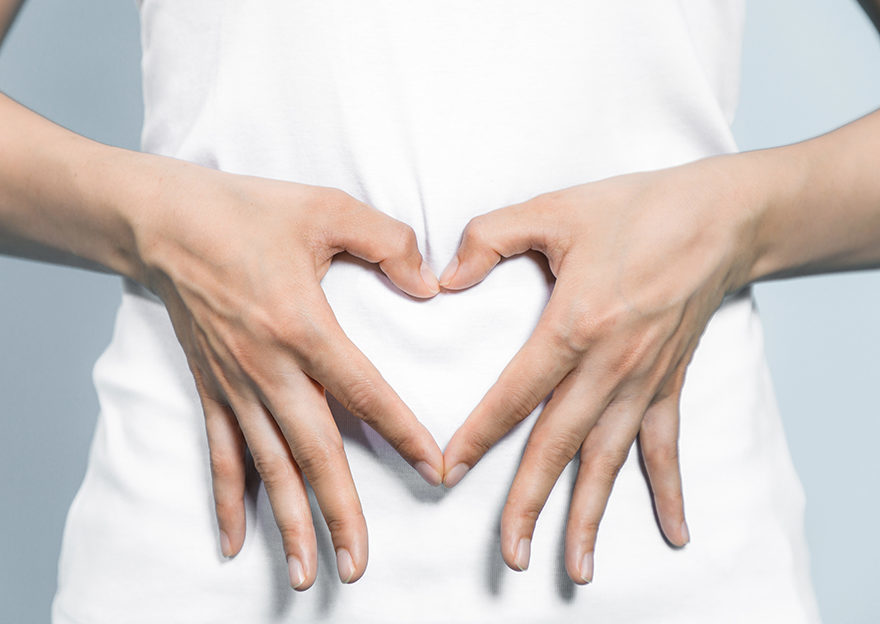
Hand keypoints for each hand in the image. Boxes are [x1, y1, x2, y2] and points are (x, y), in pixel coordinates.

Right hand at [128, 158, 444, 588]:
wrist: (163, 220)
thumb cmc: (246, 210)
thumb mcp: (327, 208)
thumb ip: (388, 242)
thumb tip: (429, 285)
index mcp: (303, 325)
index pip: (365, 393)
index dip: (404, 434)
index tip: (435, 471)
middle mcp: (268, 367)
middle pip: (313, 452)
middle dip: (340, 512)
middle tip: (358, 565)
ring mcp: (235, 384)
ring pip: (268, 466)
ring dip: (289, 522)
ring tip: (309, 573)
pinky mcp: (210, 387)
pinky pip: (221, 453)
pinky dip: (229, 499)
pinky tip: (235, 542)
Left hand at [439, 154, 758, 583]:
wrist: (719, 217)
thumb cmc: (635, 209)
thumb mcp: (553, 209)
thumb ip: (489, 237)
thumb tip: (443, 277)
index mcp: (574, 324)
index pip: (514, 395)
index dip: (477, 436)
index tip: (447, 473)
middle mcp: (610, 365)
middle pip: (559, 445)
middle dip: (530, 502)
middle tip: (510, 554)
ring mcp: (644, 380)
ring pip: (609, 459)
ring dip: (591, 514)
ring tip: (577, 566)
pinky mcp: (670, 382)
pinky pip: (667, 445)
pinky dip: (668, 490)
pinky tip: (674, 533)